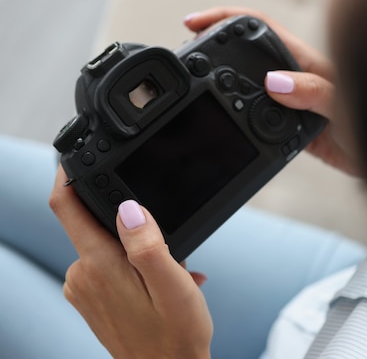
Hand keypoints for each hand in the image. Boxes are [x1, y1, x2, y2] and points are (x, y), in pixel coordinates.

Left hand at [49, 167, 212, 358]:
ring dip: (137, 249)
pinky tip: (159, 284)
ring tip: (169, 273)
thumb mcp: (173, 285)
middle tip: (166, 247)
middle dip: (129, 222)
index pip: (65, 207)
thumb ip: (149, 245)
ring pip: (105, 245)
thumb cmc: (176, 334)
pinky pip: (107, 266)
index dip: (65, 176)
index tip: (75, 157)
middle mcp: (82, 276)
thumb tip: (128, 209)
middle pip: (92, 222)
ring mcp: (83, 290)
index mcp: (99, 265)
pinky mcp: (90, 299)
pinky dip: (134, 266)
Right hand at [184, 6, 359, 175]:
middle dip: (216, 48)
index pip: (260, 29)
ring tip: (196, 85)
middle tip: (187, 54)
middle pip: (248, 53)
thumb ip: (314, 92)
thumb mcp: (345, 104)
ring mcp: (293, 101)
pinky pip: (258, 116)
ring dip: (223, 82)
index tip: (196, 23)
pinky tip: (226, 120)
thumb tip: (275, 82)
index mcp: (307, 62)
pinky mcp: (292, 127)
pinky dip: (238, 115)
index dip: (226, 19)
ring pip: (249, 85)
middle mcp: (297, 78)